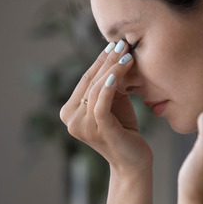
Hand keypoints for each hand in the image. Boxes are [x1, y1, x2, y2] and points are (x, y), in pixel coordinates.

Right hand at [60, 40, 152, 173]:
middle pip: (90, 81)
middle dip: (107, 60)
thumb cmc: (124, 129)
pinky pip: (102, 102)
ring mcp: (82, 126)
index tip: (115, 44)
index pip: (85, 79)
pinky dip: (109, 85)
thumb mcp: (113, 102)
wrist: (133, 160)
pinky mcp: (98, 130)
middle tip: (123, 43)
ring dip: (113, 69)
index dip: (100, 60)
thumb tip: (113, 52)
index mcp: (69, 112)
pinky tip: (120, 71)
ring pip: (96, 89)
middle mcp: (70, 120)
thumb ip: (107, 83)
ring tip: (128, 55)